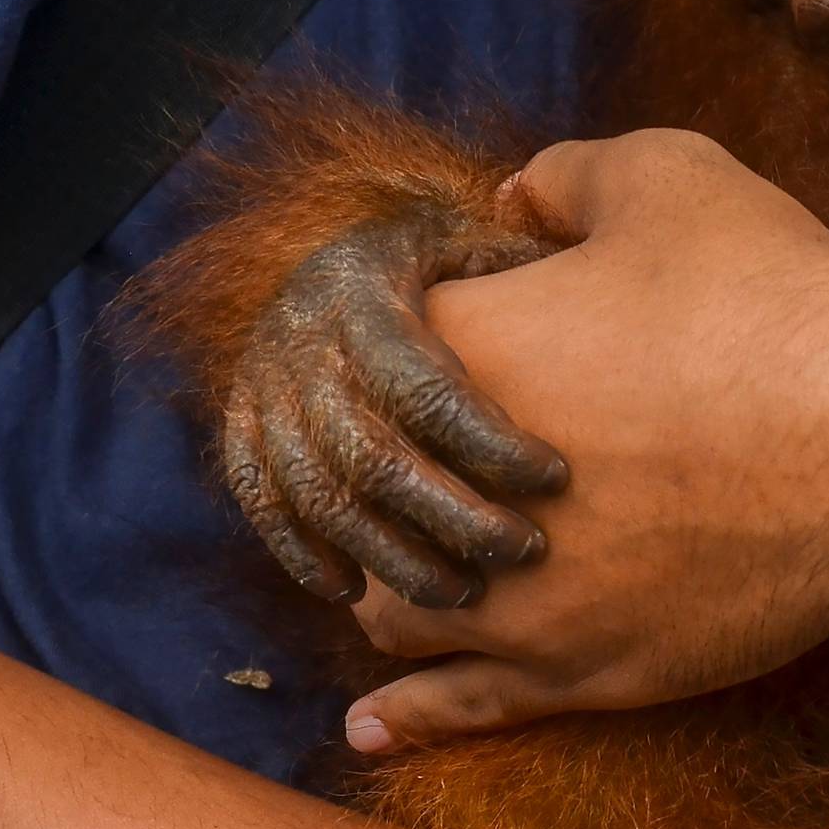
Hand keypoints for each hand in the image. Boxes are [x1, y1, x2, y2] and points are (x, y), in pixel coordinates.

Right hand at [215, 213, 566, 611]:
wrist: (310, 256)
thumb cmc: (418, 257)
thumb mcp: (460, 235)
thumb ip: (515, 260)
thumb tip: (591, 282)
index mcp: (365, 302)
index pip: (429, 389)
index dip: (493, 443)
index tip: (557, 476)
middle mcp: (305, 352)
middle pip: (375, 458)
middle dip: (452, 518)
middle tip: (522, 551)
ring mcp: (263, 394)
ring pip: (321, 497)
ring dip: (390, 556)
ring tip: (461, 593)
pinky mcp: (237, 428)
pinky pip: (262, 503)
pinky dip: (302, 554)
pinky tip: (355, 593)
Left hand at [338, 128, 828, 751]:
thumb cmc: (780, 301)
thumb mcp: (669, 178)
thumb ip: (567, 177)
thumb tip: (513, 196)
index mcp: (453, 358)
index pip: (370, 360)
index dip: (427, 345)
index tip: (496, 339)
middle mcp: (449, 494)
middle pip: (363, 496)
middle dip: (391, 481)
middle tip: (449, 460)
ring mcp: (508, 600)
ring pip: (390, 609)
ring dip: (400, 583)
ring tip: (434, 565)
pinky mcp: (573, 673)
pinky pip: (458, 708)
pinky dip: (408, 714)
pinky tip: (371, 725)